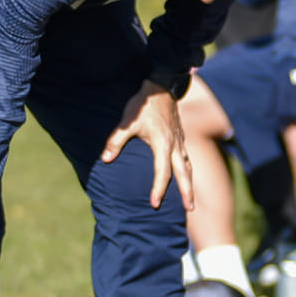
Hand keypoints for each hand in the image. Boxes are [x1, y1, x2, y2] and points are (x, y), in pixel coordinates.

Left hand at [101, 78, 192, 209]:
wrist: (161, 87)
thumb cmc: (143, 105)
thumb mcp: (127, 122)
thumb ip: (116, 141)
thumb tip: (105, 159)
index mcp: (163, 144)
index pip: (162, 173)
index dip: (158, 190)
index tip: (154, 204)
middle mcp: (175, 145)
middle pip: (184, 174)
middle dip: (187, 192)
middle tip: (190, 209)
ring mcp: (180, 141)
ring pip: (188, 166)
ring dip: (189, 183)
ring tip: (190, 199)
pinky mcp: (180, 137)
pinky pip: (187, 158)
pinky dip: (187, 170)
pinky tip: (185, 176)